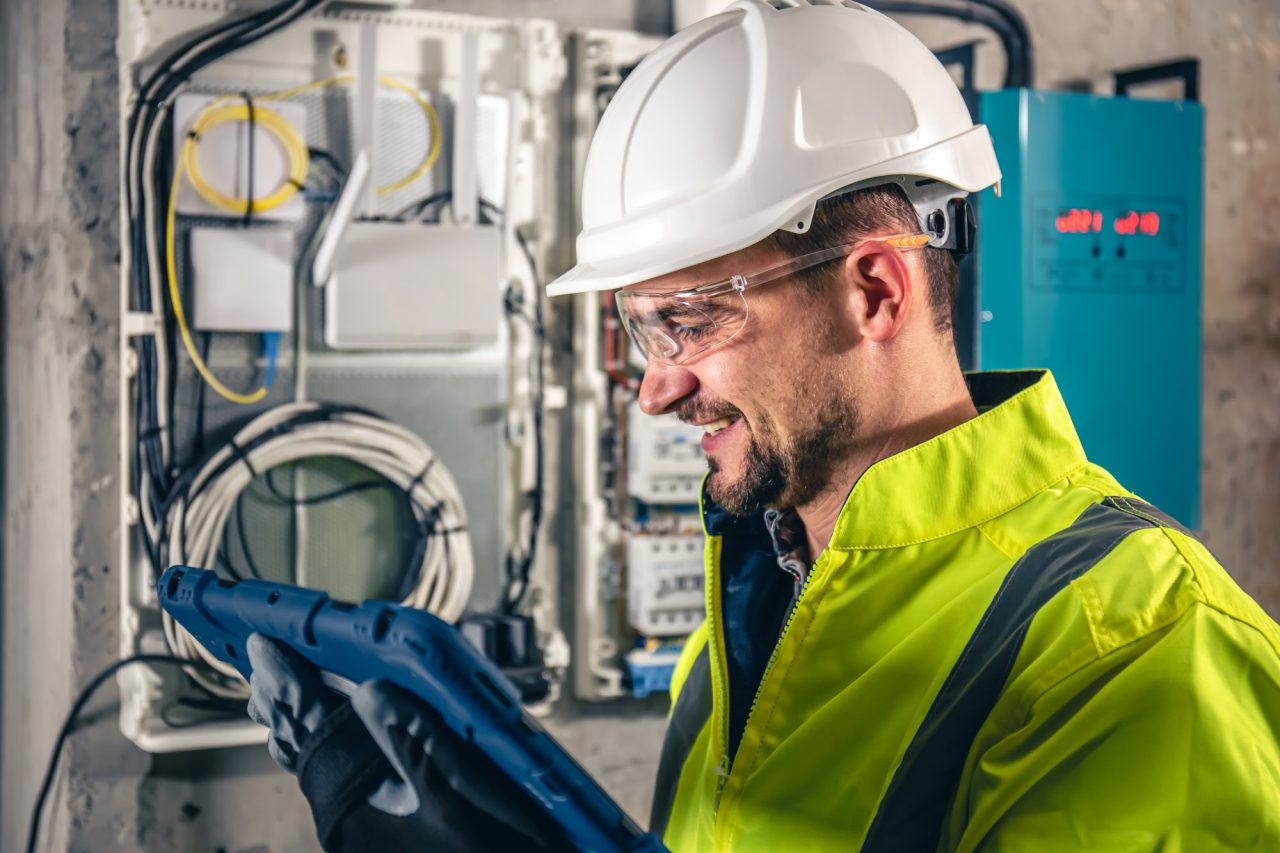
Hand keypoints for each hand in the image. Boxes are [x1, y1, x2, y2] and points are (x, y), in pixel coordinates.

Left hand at [244, 634, 566, 851]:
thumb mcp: (457, 801)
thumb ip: (416, 742)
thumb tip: (372, 692)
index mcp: (359, 810)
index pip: (312, 731)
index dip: (287, 683)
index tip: (263, 645)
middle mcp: (348, 824)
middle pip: (305, 751)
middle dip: (283, 706)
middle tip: (261, 665)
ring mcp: (361, 834)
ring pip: (320, 768)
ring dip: (302, 729)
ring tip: (280, 697)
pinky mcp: (380, 836)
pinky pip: (341, 783)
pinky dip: (330, 751)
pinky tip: (336, 740)